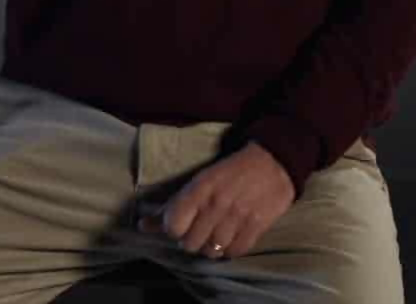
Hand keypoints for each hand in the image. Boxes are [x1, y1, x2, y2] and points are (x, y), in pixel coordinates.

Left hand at [136, 141, 295, 259]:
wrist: (273, 162)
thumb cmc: (230, 171)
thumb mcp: (199, 180)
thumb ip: (171, 205)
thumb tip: (142, 226)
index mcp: (199, 189)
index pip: (173, 226)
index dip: (173, 229)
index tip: (180, 224)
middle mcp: (217, 204)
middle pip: (190, 244)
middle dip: (190, 240)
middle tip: (198, 231)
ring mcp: (238, 217)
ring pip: (211, 251)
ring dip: (210, 247)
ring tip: (214, 235)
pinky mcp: (256, 227)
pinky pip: (234, 252)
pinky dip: (229, 250)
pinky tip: (230, 238)